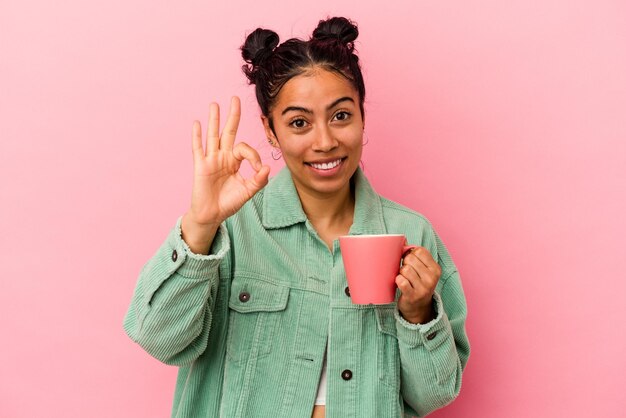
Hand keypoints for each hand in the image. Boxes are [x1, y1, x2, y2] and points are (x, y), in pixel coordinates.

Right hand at [185, 96, 269, 229]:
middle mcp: (223, 157)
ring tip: (215, 104)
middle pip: (228, 132)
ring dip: (214, 120)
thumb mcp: (248, 192)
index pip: (245, 149)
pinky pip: (198, 149)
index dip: (254, 156)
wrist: (212, 215)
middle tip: (235, 98)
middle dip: (232, 116)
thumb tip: (267, 167)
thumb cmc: (229, 203)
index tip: (258, 168)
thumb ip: (258, 180)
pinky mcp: (200, 166)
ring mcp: (210, 160)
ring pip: (213, 136)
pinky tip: (197, 123)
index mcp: (234, 161)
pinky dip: (197, 136)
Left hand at [395, 247, 441, 323]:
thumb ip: (415, 255)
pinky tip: (401, 284)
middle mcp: (432, 278)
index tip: (410, 260)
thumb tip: (402, 239)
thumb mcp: (423, 270)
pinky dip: (398, 281)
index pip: (420, 250)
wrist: (418, 308)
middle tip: (406, 271)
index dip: (410, 253)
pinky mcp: (413, 296)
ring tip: (404, 278)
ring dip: (401, 273)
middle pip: (410, 258)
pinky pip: (401, 281)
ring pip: (405, 269)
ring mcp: (423, 288)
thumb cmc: (418, 284)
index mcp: (436, 268)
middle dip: (405, 263)